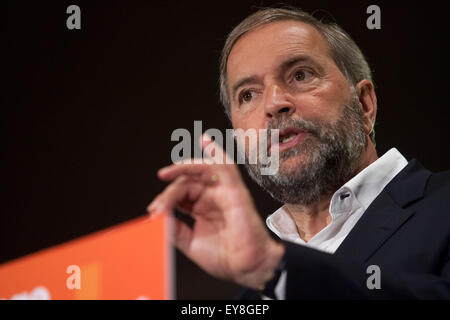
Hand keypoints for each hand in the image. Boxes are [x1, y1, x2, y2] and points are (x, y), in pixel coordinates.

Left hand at [147, 135, 284, 289]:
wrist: (247, 267)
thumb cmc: (226, 257)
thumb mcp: (190, 242)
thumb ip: (174, 227)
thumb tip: (157, 216)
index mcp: (203, 208)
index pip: (180, 194)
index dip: (165, 200)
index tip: (153, 213)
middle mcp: (213, 197)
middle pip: (186, 182)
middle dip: (169, 193)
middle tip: (157, 208)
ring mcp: (224, 192)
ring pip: (200, 171)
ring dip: (182, 169)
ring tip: (165, 173)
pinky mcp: (235, 191)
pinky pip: (225, 167)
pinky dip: (216, 152)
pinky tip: (205, 141)